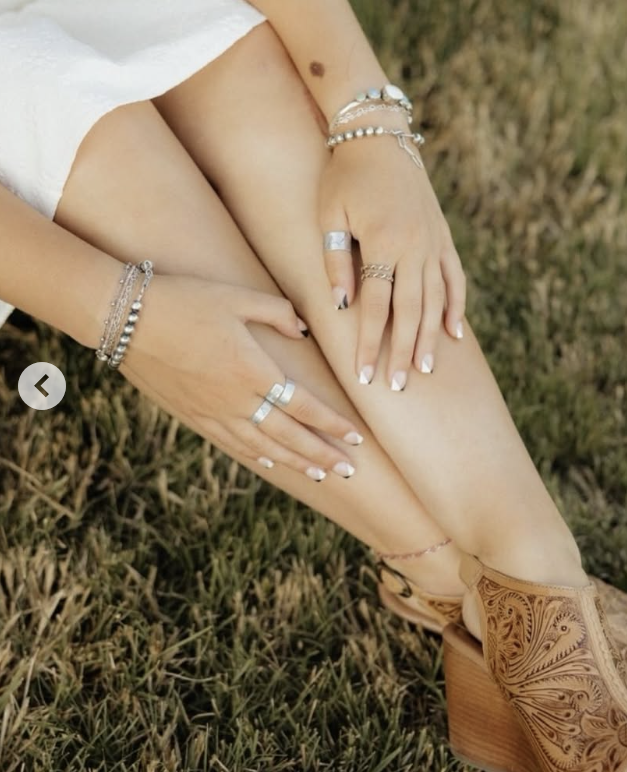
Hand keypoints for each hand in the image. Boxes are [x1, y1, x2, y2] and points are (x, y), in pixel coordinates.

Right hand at [117, 274, 364, 479]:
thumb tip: (302, 329)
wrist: (125, 318)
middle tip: (350, 471)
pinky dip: (257, 458)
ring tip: (322, 475)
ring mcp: (212, 413)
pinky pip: (232, 445)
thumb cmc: (185, 299)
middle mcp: (236, 400)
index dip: (332, 425)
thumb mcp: (238, 296)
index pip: (304, 407)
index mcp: (253, 370)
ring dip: (296, 463)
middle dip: (323, 455)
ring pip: (263, 448)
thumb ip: (277, 312)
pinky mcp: (192, 416)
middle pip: (289, 437)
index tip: (356, 438)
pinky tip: (272, 464)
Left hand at [317, 137, 466, 389]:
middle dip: (404, 351)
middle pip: (411, 310)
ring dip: (431, 338)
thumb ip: (335, 260)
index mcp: (383, 241)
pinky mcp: (443, 237)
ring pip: (436, 300)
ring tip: (426, 370)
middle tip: (400, 385)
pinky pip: (454, 279)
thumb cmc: (344, 176)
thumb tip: (341, 306)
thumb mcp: (329, 214)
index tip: (364, 375)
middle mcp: (415, 246)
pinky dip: (455, 307)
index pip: (376, 305)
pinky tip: (454, 335)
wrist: (379, 135)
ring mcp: (434, 242)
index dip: (369, 342)